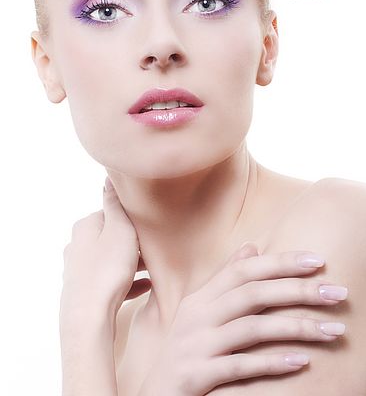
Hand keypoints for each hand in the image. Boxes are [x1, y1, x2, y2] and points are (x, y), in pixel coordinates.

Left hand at [60, 177, 150, 324]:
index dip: (134, 219)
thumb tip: (108, 178)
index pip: (112, 214)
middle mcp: (78, 246)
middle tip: (156, 248)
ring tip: (156, 269)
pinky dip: (128, 282)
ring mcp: (80, 271)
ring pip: (113, 260)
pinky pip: (112, 283)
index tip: (150, 226)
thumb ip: (115, 203)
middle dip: (135, 243)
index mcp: (85, 226)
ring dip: (133, 263)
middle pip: (113, 238)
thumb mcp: (119, 229)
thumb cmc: (107, 271)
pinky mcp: (85, 292)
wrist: (88, 319)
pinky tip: (146, 287)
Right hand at [137, 242, 346, 395]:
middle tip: (339, 293)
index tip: (319, 261)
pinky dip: (273, 362)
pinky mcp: (195, 376)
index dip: (282, 262)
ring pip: (253, 328)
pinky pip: (240, 366)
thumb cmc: (184, 352)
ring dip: (298, 327)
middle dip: (299, 290)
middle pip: (253, 294)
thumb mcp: (199, 312)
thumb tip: (252, 247)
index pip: (244, 270)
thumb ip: (224, 280)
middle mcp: (197, 316)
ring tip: (334, 331)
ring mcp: (195, 346)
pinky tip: (303, 362)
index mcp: (201, 298)